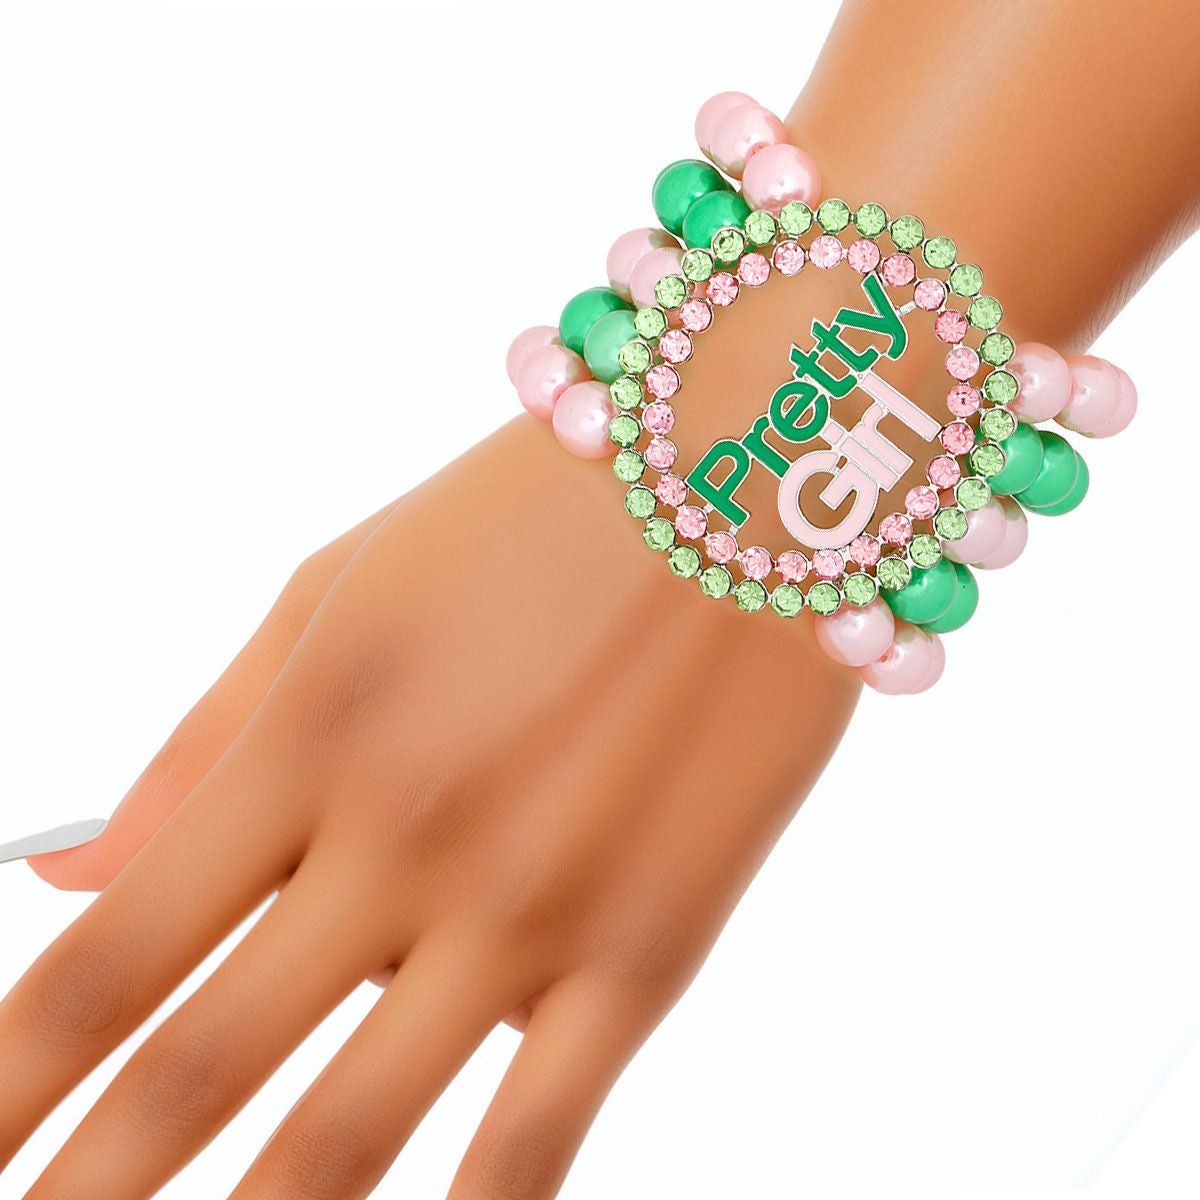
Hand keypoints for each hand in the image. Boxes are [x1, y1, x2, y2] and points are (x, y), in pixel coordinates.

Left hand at [1, 413, 857, 1198]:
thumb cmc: (527, 518)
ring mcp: (531, 908)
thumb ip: (205, 740)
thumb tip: (64, 873)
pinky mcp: (651, 949)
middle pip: (199, 1068)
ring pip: (349, 1137)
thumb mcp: (341, 591)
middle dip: (85, 1187)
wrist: (746, 478)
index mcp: (310, 735)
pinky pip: (537, 1138)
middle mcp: (403, 839)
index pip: (113, 955)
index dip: (9, 1078)